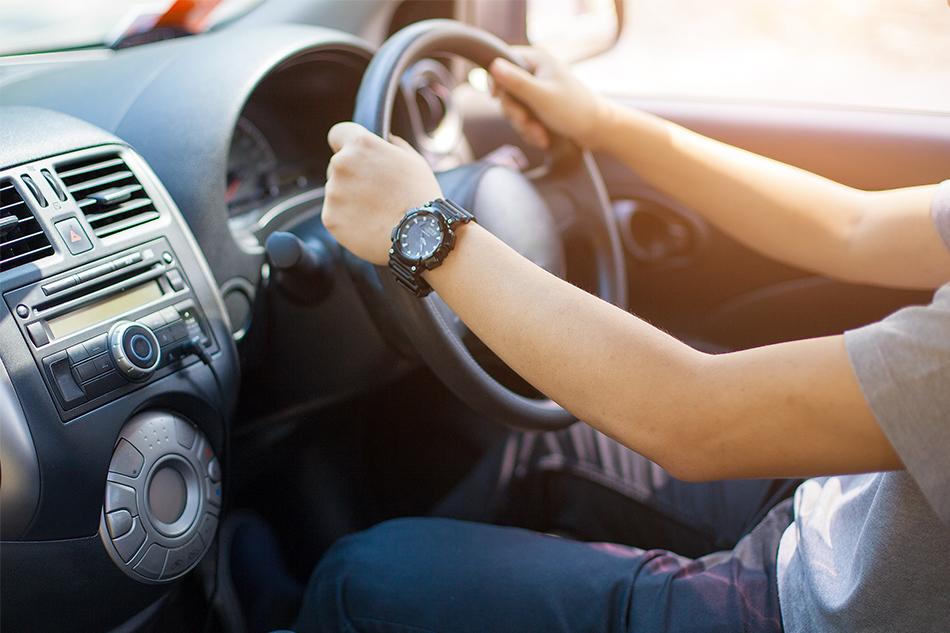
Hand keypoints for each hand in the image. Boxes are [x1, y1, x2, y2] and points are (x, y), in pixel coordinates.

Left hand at [323, 122, 441, 265]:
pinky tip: (369, 223)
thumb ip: (392, 144)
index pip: (338, 133)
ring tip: (376, 211)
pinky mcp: (330, 217)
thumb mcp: (413, 159)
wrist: (419, 236)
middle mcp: (341, 164)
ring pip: (336, 190)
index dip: (346, 143)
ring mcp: (333, 192)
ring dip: (350, 197)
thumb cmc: (420, 196)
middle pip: (337, 165)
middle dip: (352, 175)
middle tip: (376, 191)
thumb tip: (384, 139)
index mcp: (360, 145)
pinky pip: (335, 214)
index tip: (355, 155)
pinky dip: (348, 219)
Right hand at [489, 47, 610, 150]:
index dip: (496, 80)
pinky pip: (523, 119)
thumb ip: (517, 82)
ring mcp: (537, 91)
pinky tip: (543, 139)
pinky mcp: (540, 108)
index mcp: (537, 60)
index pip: (503, 61)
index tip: (495, 96)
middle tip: (527, 123)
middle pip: (506, 91)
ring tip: (540, 136)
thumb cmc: (574, 110)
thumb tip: (493, 65)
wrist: (598, 130)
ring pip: (514, 109)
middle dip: (515, 113)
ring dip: (524, 126)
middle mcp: (536, 73)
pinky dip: (530, 131)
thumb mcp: (541, 96)